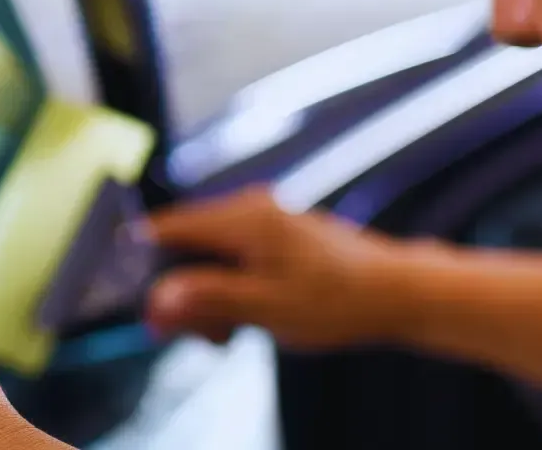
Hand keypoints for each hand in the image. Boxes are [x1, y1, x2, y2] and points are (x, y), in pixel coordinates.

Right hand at [145, 188, 431, 349]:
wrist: (397, 291)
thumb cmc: (339, 299)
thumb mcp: (266, 307)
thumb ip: (208, 298)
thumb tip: (158, 298)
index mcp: (241, 218)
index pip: (165, 229)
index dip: (144, 266)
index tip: (144, 305)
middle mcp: (248, 207)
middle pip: (184, 244)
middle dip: (182, 291)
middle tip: (200, 334)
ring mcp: (262, 216)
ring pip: (208, 253)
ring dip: (206, 293)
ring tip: (228, 332)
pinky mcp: (274, 231)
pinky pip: (232, 254)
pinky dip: (229, 284)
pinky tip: (244, 315)